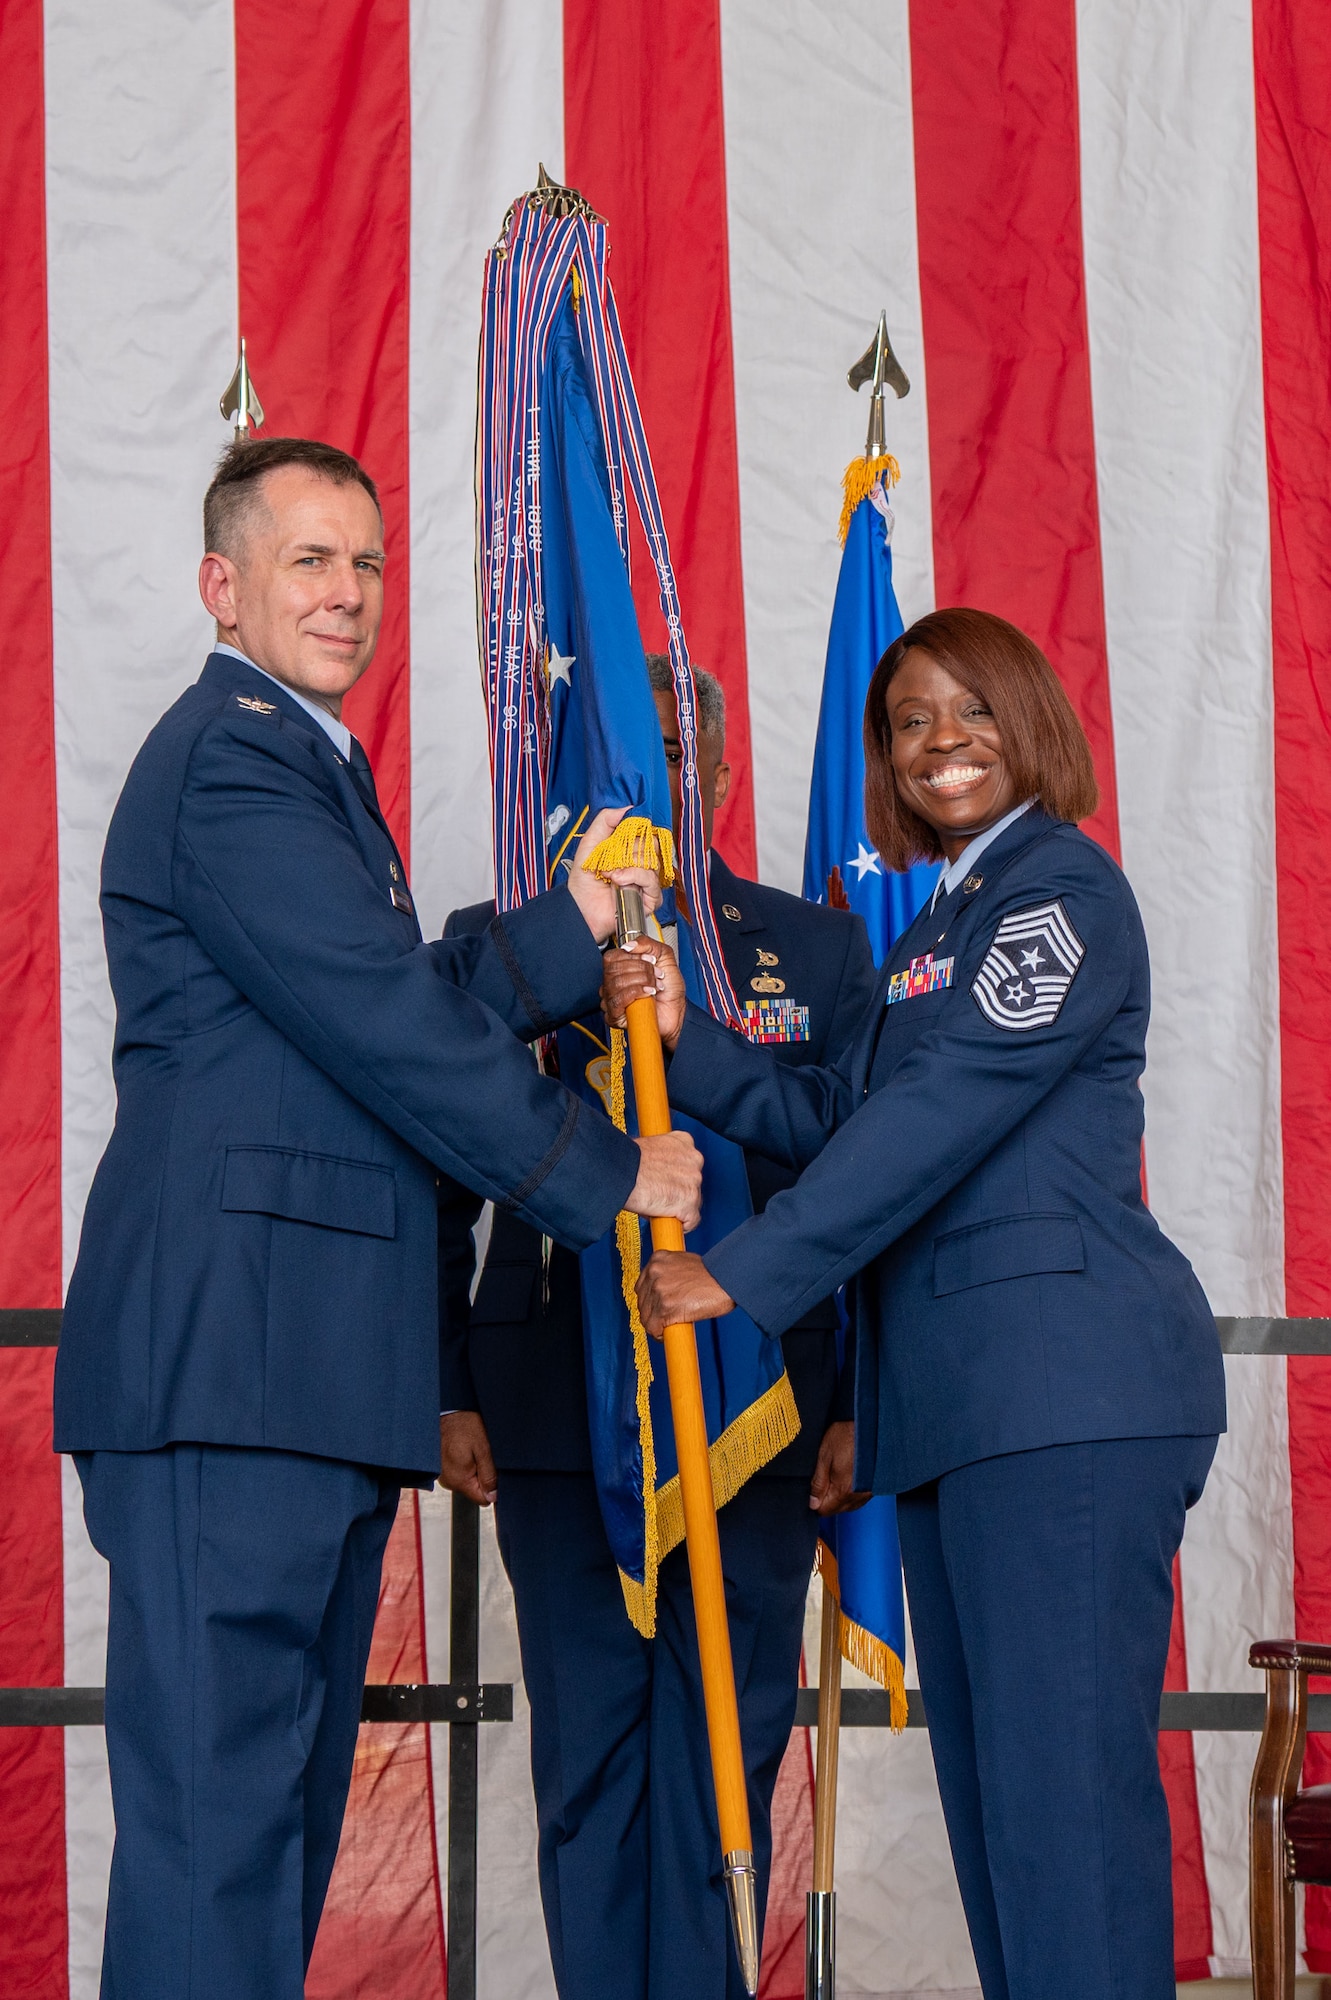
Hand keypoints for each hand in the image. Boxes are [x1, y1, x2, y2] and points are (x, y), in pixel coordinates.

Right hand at [439, 1411, 497, 1506]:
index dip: (493, 1488)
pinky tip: (466, 1448)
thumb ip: (489, 1475)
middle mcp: (448, 1480)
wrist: (449, 1408)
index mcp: (458, 1480)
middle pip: (475, 1490)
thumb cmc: (465, 1424)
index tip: (495, 1471)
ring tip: (473, 1448)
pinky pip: (460, 1471)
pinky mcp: (442, 1466)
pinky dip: (466, 1462)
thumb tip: (493, 1497)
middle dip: (483, 1476)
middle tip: (483, 1454)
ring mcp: (444, 1474)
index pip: (482, 1499)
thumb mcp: (484, 1449)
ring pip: (468, 1480)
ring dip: (475, 1468)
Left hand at [566, 806, 663, 943]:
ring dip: (627, 865)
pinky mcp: (650, 898)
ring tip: (609, 873)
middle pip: (650, 845)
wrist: (579, 908)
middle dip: (629, 848)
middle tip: (612, 857)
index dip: (637, 829)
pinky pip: (651, 880)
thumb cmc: (584, 881)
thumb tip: (627, 807)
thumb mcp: (590, 843)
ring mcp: (646, 882)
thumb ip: (605, 821)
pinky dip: (633, 877)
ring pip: (651, 861)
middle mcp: (640, 865)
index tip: (625, 831)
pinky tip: (618, 881)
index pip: (645, 832)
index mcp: (629, 851)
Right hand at [601, 940, 686, 1048]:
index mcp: (620, 969)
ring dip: (642, 982)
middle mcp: (612, 984)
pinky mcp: (614, 1016)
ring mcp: (611, 1000)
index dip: (632, 956)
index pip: (611, 957)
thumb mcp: (665, 957)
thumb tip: (629, 945)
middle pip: (614, 969)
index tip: (650, 960)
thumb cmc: (669, 990)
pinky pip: (617, 1000)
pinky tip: (648, 994)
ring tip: (654, 987)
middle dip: (641, 970)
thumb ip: (648, 944)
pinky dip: (636, 993)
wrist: (677, 1011)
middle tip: (656, 975)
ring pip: (616, 983)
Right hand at [626, 1133, 703, 1233]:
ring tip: (659, 1207)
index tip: (669, 1180)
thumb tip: (657, 1169)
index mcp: (684, 1142)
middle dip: (679, 1191)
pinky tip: (667, 1220)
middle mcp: (694, 1160)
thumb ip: (661, 1157)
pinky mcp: (689, 1203)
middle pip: (692, 1182)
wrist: (621, 1172)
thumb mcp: (648, 1146)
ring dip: (679, 1207)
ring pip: (693, 1202)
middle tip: (660, 1194)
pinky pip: (691, 1220)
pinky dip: (681, 1224)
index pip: (690, 1161)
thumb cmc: (627, 1160)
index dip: (678, 1174)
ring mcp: (693, 1182)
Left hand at [636, 1249, 733, 1340]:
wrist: (728, 1280)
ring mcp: (659, 1290)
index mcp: (657, 1259)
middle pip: (642, 1302)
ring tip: (668, 1327)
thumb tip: (663, 1290)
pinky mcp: (665, 1307)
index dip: (649, 1300)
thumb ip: (669, 1272)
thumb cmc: (713, 1274)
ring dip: (655, 1325)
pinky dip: (659, 1335)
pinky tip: (667, 1333)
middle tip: (664, 1319)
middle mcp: (654, 1272)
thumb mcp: (684, 1263)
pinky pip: (653, 1328)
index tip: (656, 1308)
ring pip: (645, 1317)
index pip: (642, 1286)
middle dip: (652, 1313)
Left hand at [809, 1421, 870, 1514]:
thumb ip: (818, 1482)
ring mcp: (868, 1491)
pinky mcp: (875, 1486)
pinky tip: (848, 1478)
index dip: (815, 1502)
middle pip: (837, 1510)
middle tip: (824, 1478)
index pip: (824, 1510)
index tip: (813, 1489)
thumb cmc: (848, 1436)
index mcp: (843, 1490)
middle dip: (827, 1500)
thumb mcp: (825, 1456)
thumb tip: (812, 1502)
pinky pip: (860, 1498)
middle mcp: (857, 1495)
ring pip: (849, 1505)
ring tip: (836, 1475)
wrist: (872, 1425)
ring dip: (840, 1497)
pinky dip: (852, 1493)